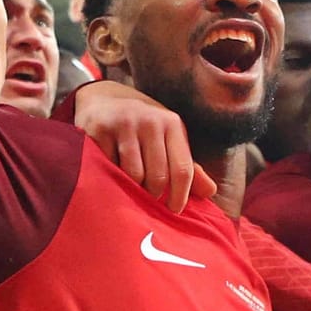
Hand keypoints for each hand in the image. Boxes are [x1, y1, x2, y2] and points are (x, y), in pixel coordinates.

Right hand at [71, 81, 215, 212]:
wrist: (104, 100)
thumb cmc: (143, 127)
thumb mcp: (168, 139)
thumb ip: (188, 166)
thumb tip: (210, 191)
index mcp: (172, 124)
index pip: (183, 169)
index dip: (180, 196)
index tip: (174, 210)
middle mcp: (150, 121)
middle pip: (158, 176)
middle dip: (154, 194)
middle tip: (148, 198)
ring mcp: (124, 124)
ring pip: (133, 175)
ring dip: (132, 187)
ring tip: (130, 185)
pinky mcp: (100, 129)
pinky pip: (109, 167)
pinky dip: (111, 176)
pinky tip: (111, 172)